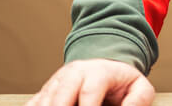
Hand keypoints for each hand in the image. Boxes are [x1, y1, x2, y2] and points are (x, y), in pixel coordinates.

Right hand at [27, 58, 154, 105]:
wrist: (106, 68)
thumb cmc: (121, 82)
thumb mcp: (139, 87)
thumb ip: (138, 100)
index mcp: (98, 71)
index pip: (90, 91)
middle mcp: (73, 74)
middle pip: (60, 95)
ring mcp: (55, 82)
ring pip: (44, 101)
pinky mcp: (44, 93)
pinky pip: (33, 105)